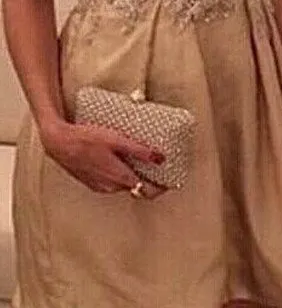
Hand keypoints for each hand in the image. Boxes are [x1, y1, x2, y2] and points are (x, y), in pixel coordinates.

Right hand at [40, 120, 166, 198]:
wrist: (59, 143)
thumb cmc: (86, 139)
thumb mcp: (118, 140)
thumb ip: (140, 151)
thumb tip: (161, 158)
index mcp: (119, 178)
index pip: (147, 192)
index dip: (161, 188)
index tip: (171, 181)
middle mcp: (110, 186)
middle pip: (137, 188)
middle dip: (150, 179)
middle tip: (160, 166)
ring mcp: (100, 185)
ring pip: (124, 185)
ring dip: (135, 176)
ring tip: (143, 160)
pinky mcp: (93, 181)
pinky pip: (113, 182)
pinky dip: (122, 174)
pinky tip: (123, 160)